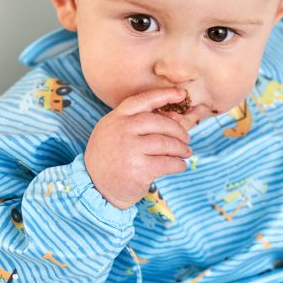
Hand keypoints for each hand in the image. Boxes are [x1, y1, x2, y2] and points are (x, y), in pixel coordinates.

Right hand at [84, 87, 192, 209]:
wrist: (97, 188)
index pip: (142, 100)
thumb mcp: (119, 134)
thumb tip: (177, 116)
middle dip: (177, 130)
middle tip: (186, 139)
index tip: (182, 95)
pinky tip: (180, 165)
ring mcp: (130, 150)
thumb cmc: (112, 157)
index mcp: (116, 118)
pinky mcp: (139, 169)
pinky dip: (178, 164)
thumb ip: (143, 122)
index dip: (164, 95)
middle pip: (158, 122)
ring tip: (186, 152)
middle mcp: (122, 131)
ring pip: (165, 143)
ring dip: (180, 148)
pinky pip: (167, 163)